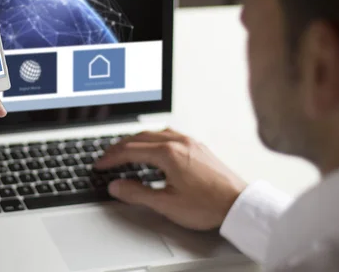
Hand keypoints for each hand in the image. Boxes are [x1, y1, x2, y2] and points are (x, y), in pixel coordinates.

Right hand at [95, 129, 246, 230]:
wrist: (238, 203)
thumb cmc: (208, 204)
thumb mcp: (167, 204)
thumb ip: (137, 193)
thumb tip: (117, 186)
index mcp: (168, 154)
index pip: (130, 151)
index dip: (111, 158)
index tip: (100, 165)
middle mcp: (178, 142)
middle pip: (140, 138)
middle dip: (120, 146)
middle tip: (107, 156)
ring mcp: (190, 142)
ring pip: (155, 133)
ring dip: (136, 140)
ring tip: (125, 149)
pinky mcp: (198, 146)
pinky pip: (169, 134)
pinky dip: (153, 138)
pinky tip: (153, 146)